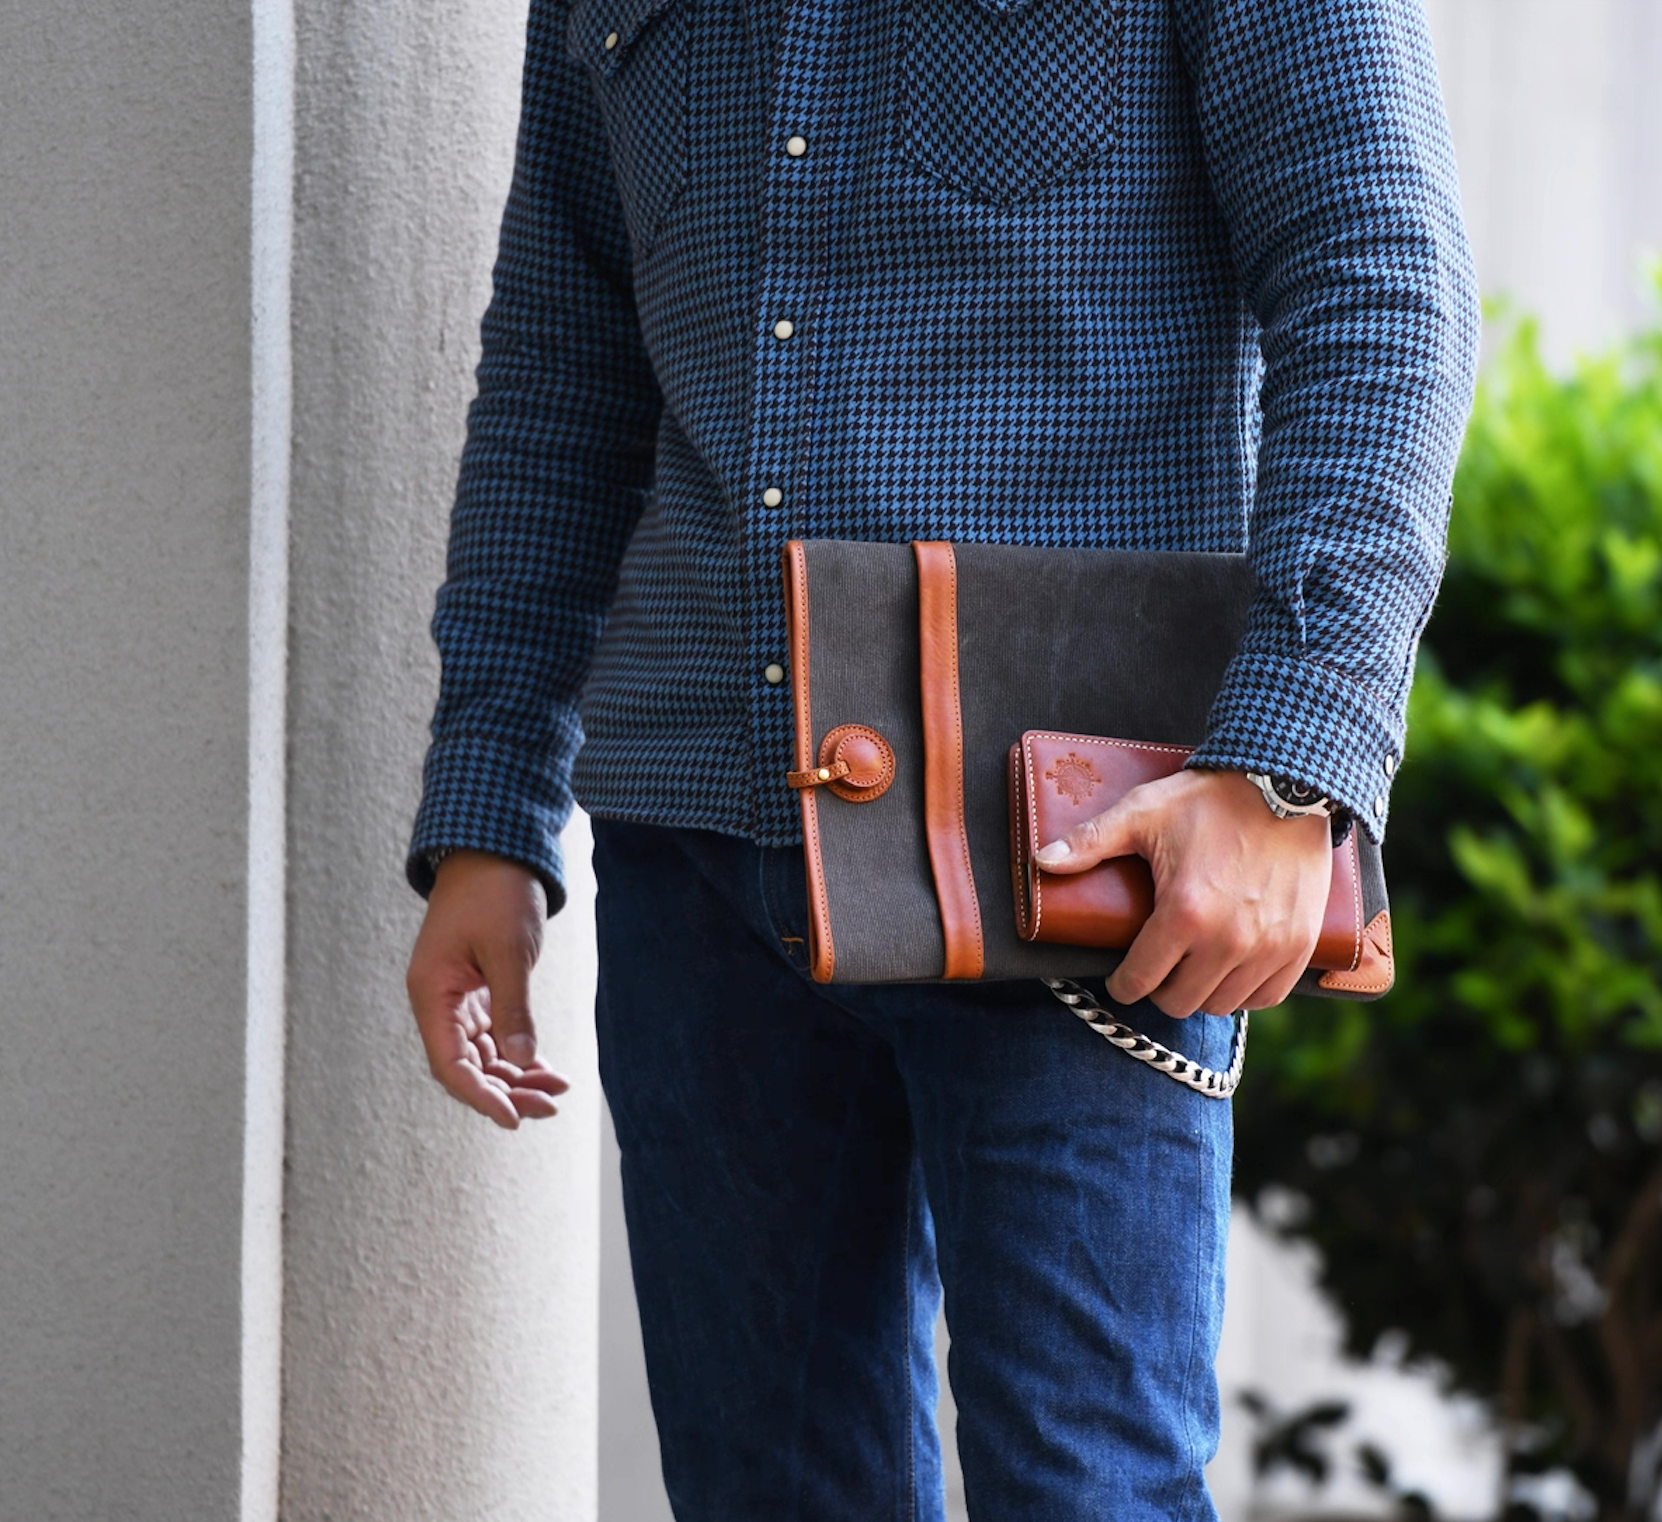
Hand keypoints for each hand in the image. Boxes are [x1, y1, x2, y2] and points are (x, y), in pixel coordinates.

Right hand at [405, 850, 569, 1127]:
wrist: (497, 849)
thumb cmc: (497, 892)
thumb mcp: (509, 950)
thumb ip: (513, 1007)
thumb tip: (520, 1061)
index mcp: (431, 993)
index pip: (450, 1063)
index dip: (479, 1096)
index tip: (512, 1118)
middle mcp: (439, 1001)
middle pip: (467, 1066)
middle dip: (506, 1091)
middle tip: (549, 1107)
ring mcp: (458, 998)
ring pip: (484, 1055)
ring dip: (516, 1077)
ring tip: (556, 1092)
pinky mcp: (479, 990)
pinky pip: (495, 1035)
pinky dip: (519, 1053)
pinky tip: (547, 1070)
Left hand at [1033, 769, 1330, 1016]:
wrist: (1287, 785)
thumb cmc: (1210, 799)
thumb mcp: (1143, 813)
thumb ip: (1091, 841)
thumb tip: (1041, 861)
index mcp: (1184, 914)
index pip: (1140, 981)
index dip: (1123, 983)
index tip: (1121, 977)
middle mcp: (1228, 941)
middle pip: (1179, 1002)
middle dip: (1160, 988)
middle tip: (1156, 968)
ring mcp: (1268, 947)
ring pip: (1222, 1005)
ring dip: (1201, 992)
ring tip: (1191, 967)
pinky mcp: (1299, 946)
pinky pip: (1266, 996)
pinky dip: (1245, 991)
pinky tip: (1230, 971)